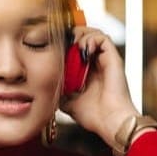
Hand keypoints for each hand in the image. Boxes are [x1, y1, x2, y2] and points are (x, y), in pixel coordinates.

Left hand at [59, 27, 138, 147]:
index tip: (52, 48)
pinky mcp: (113, 58)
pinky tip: (82, 51)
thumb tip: (44, 82)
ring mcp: (105, 60)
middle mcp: (97, 63)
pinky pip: (102, 38)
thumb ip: (58, 89)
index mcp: (87, 71)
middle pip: (83, 37)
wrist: (109, 122)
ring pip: (93, 33)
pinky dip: (90, 39)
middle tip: (60, 44)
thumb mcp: (67, 100)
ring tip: (71, 46)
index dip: (63, 44)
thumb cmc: (92, 115)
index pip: (74, 48)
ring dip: (79, 35)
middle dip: (69, 36)